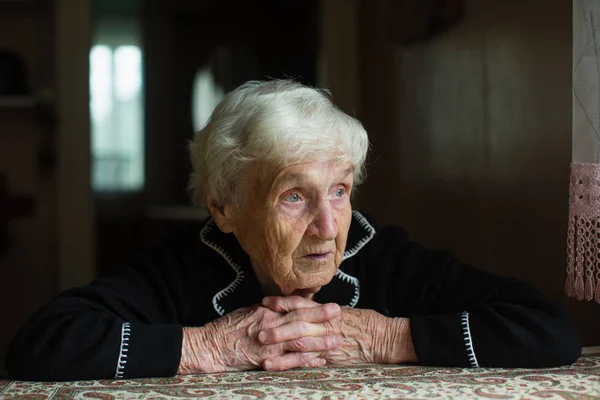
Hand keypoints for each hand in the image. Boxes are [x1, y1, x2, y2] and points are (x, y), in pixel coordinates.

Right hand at [178, 302, 340, 373]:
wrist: (210, 346)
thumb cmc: (226, 329)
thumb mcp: (247, 312)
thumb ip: (267, 311)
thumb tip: (282, 307)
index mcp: (266, 311)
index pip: (293, 306)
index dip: (313, 304)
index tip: (328, 303)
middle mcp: (270, 324)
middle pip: (300, 318)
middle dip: (321, 316)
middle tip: (339, 312)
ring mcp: (268, 342)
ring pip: (299, 340)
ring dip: (319, 340)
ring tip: (336, 340)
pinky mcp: (265, 358)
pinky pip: (289, 361)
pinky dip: (305, 361)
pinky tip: (318, 361)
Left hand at [260, 296, 416, 367]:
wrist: (383, 337)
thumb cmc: (364, 324)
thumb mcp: (343, 313)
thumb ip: (323, 313)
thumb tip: (306, 307)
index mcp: (326, 311)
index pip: (301, 304)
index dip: (282, 302)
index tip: (265, 301)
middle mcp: (324, 324)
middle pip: (296, 322)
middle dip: (276, 325)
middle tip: (257, 328)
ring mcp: (327, 341)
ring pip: (299, 342)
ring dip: (279, 347)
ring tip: (261, 350)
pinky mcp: (330, 357)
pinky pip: (307, 361)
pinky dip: (290, 364)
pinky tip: (275, 368)